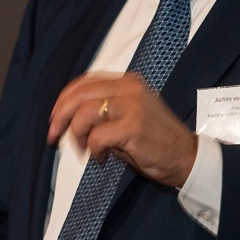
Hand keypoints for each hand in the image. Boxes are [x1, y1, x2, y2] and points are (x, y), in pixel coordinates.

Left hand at [48, 71, 198, 187]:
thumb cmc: (156, 141)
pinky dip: (93, 150)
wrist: (186, 157)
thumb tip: (69, 117)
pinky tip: (103, 158)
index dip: (65, 98)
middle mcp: (130, 89)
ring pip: (84, 114)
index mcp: (128, 82)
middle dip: (60, 116)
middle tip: (53, 135)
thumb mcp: (130, 115)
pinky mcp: (133, 127)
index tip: (55, 117)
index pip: (86, 81)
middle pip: (80, 95)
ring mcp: (133, 106)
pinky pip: (96, 137)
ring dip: (76, 135)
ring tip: (85, 151)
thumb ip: (104, 110)